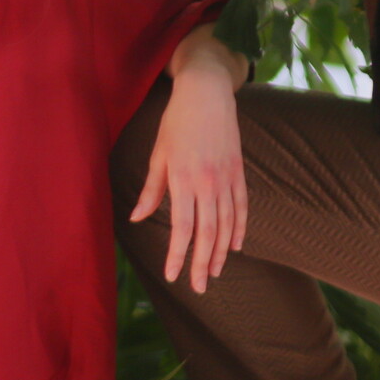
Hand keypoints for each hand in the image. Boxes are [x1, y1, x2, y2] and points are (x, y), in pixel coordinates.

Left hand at [127, 66, 246, 293]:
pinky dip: (240, 228)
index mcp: (183, 179)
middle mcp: (207, 183)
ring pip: (227, 224)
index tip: (173, 276)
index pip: (182, 227)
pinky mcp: (238, 171)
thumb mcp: (158, 153)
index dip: (178, 254)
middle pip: (207, 232)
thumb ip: (151, 189)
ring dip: (220, 251)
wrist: (207, 93)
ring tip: (214, 272)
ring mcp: (226, 178)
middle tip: (198, 287)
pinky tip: (235, 246)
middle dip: (202, 263)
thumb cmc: (176, 122)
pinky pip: (242, 207)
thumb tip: (137, 218)